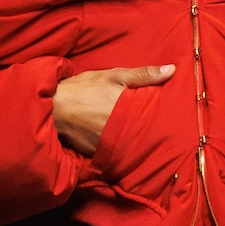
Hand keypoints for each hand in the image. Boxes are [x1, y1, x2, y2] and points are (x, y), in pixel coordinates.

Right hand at [54, 63, 173, 157]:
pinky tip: (118, 144)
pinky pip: (112, 154)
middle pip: (142, 137)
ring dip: (133, 143)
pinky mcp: (96, 154)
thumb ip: (143, 75)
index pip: (153, 121)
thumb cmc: (83, 89)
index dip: (162, 122)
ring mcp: (109, 146)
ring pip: (128, 147)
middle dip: (148, 135)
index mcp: (129, 113)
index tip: (169, 121)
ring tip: (136, 138)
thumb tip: (172, 70)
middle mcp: (121, 133)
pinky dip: (116, 150)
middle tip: (156, 132)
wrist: (52, 107)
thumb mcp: (114, 76)